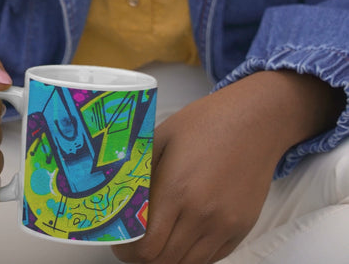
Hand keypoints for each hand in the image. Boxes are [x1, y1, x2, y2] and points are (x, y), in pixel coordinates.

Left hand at [113, 70, 343, 263]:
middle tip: (134, 243)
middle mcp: (201, 214)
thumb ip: (140, 170)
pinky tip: (182, 235)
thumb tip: (118, 193)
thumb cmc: (203, 123)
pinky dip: (192, 253)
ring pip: (189, 263)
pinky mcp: (242, 228)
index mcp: (175, 189)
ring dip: (168, 257)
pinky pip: (212, 257)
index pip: (147, 246)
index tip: (120, 243)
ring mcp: (225, 224)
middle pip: (165, 260)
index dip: (128, 251)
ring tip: (157, 240)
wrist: (252, 121)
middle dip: (143, 257)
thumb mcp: (162, 137)